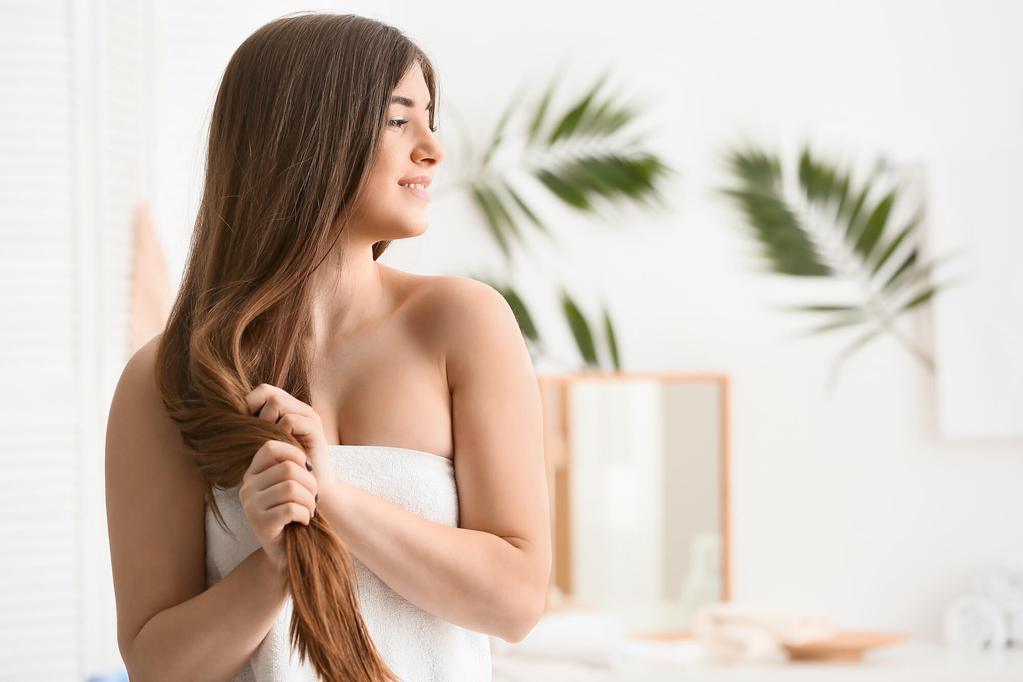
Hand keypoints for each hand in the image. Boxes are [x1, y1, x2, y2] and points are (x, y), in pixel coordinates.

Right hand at [239, 439, 317, 571]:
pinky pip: (291, 508)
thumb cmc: (293, 514)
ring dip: (309, 500)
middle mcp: (246, 488)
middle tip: (313, 498)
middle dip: (309, 483)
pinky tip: (304, 521)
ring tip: (309, 510)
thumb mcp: (290, 485)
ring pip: (291, 488)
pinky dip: (305, 514)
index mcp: (252, 474)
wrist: (288, 551)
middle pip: (287, 468)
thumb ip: (291, 466)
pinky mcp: (259, 524)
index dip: (295, 453)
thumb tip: (305, 456)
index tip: (307, 469)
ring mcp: (250, 506)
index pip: (270, 447)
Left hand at [244, 383, 337, 494]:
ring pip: (276, 402)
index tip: (244, 426)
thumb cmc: (281, 468)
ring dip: (265, 423)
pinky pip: (289, 420)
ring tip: (267, 443)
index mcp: (288, 408)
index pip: (263, 390)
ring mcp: (308, 416)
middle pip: (267, 392)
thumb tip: (226, 416)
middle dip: (255, 412)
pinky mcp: (315, 428)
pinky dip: (279, 433)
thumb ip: (252, 427)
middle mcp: (299, 408)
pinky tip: (280, 448)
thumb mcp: (263, 444)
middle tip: (255, 435)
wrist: (309, 488)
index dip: (249, 403)